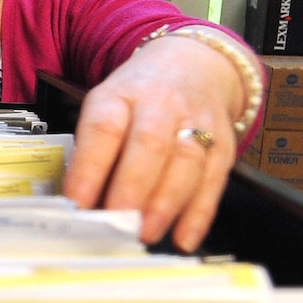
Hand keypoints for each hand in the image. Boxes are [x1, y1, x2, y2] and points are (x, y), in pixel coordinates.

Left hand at [61, 35, 246, 250]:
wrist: (193, 64)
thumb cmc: (138, 98)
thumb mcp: (107, 107)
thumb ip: (95, 150)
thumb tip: (81, 206)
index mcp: (121, 95)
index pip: (103, 128)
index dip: (90, 167)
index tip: (77, 204)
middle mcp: (161, 104)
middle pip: (149, 145)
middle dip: (132, 189)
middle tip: (117, 224)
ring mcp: (197, 122)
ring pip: (186, 162)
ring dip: (166, 204)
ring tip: (146, 234)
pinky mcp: (224, 143)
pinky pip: (214, 180)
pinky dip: (199, 213)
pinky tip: (184, 238)